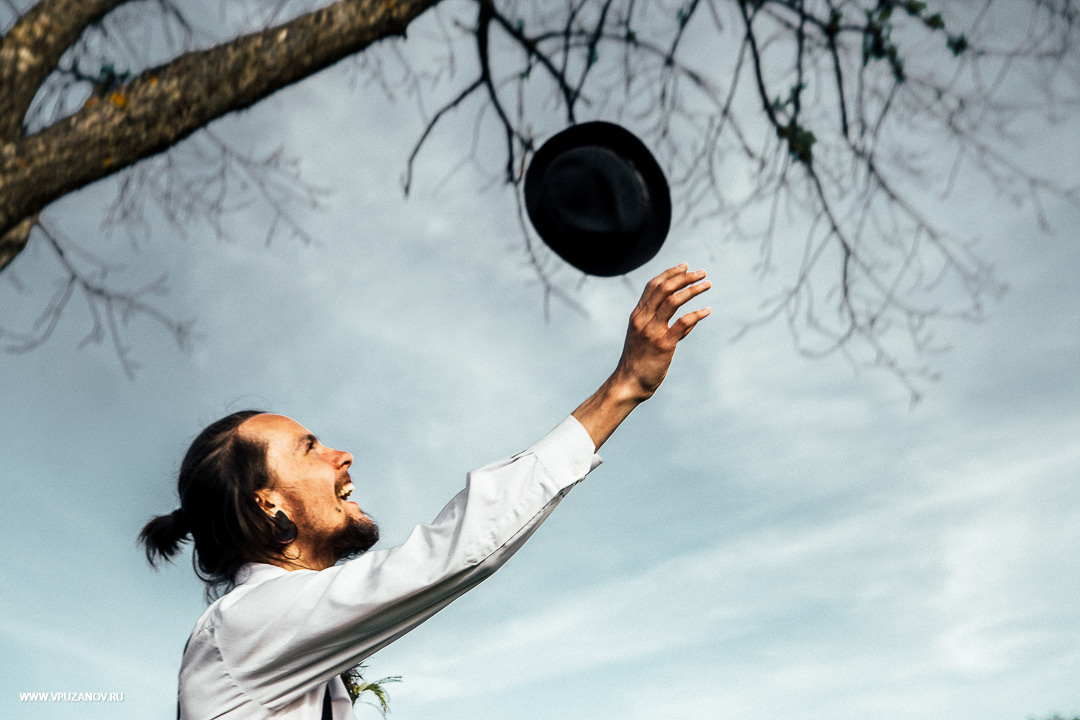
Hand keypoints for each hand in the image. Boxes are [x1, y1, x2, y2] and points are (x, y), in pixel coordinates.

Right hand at [612, 263, 711, 400]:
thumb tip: (690, 321)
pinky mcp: (663, 345)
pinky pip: (683, 323)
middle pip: (664, 289)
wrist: (628, 383)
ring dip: (692, 289)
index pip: (653, 286)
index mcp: (637, 316)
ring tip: (707, 284)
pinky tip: (707, 310)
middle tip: (702, 273)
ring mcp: (652, 331)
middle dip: (685, 277)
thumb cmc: (638, 362)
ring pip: (673, 301)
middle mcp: (643, 320)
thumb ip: (665, 327)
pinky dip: (697, 313)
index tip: (685, 266)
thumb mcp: (645, 339)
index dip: (670, 273)